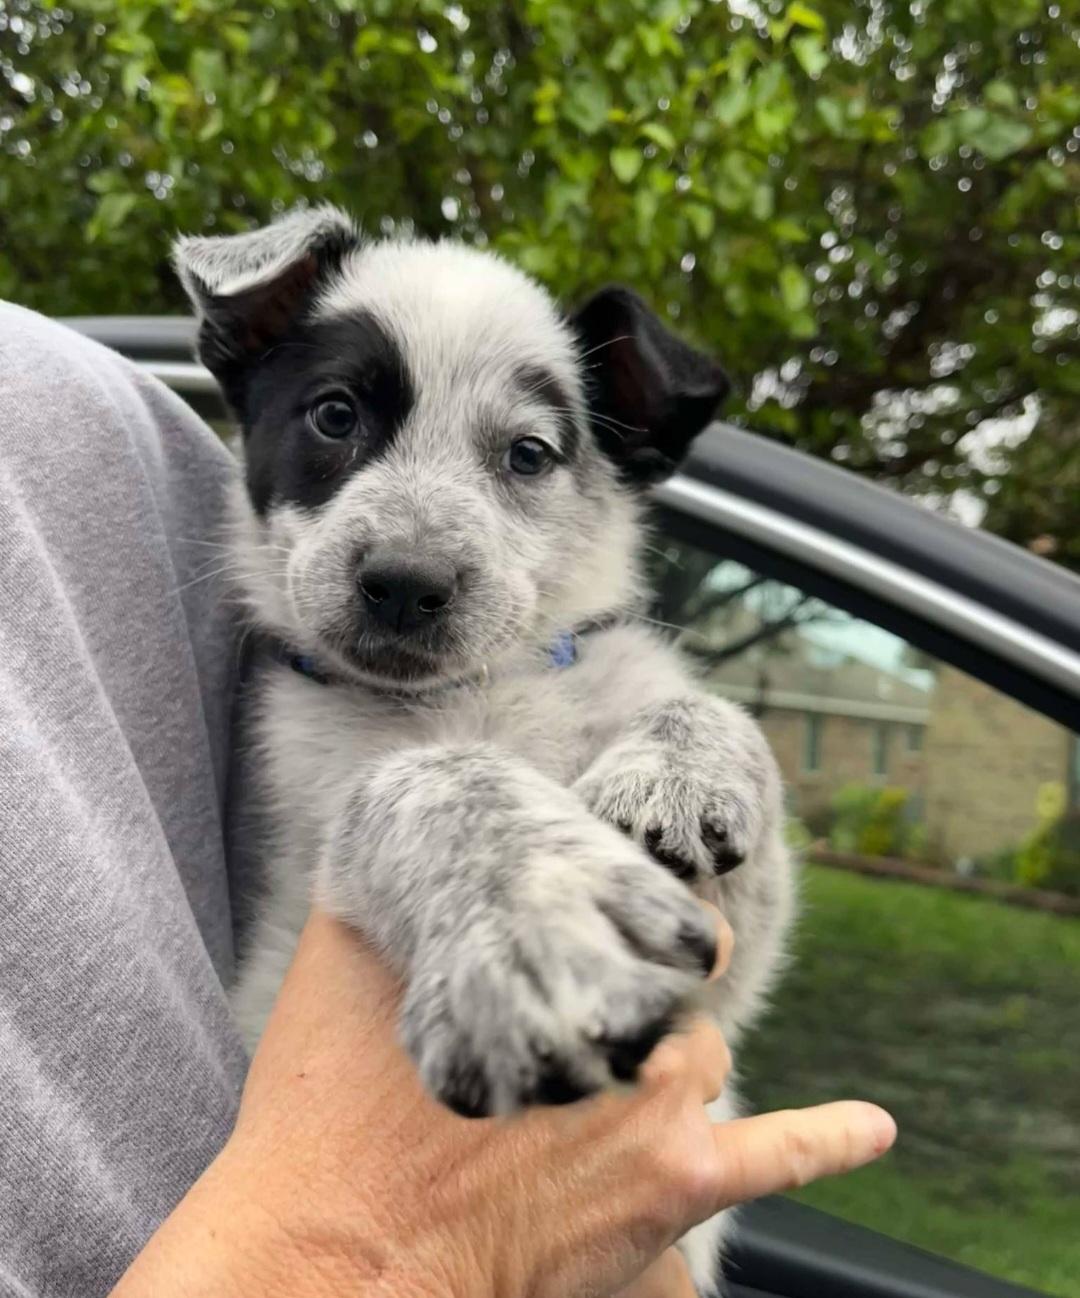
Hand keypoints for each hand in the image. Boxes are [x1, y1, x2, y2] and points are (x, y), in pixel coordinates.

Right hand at [113, 906, 895, 1297]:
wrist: (341, 1260)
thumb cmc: (332, 1120)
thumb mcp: (340, 971)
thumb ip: (384, 904)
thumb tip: (382, 841)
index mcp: (551, 956)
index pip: (629, 901)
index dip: (616, 912)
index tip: (603, 919)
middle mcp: (617, 1014)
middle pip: (664, 983)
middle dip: (635, 993)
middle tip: (595, 1008)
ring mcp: (655, 1101)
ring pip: (703, 1052)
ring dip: (677, 1061)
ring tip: (627, 1077)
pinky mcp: (674, 1184)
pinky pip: (778, 1153)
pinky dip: (829, 1138)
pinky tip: (873, 1126)